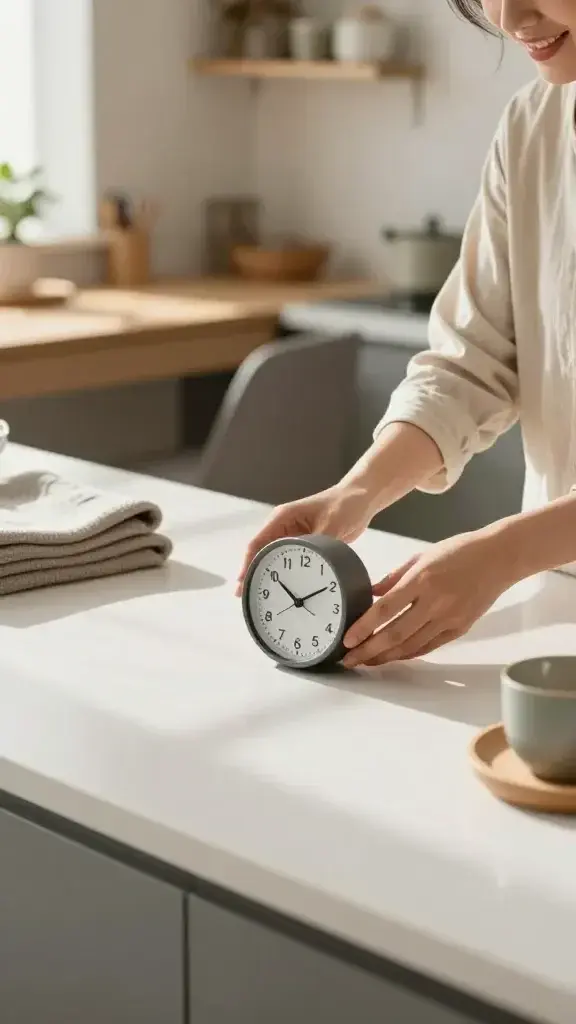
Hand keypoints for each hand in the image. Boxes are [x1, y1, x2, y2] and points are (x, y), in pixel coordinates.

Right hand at [236, 484, 374, 594]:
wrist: (361, 500)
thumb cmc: (345, 505)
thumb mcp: (331, 525)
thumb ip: (318, 544)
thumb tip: (308, 567)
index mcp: (283, 517)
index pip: (257, 542)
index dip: (247, 563)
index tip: (242, 583)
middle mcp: (283, 526)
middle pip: (261, 552)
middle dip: (254, 572)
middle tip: (247, 595)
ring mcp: (293, 535)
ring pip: (274, 557)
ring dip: (268, 573)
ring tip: (263, 595)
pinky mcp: (305, 543)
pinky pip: (289, 559)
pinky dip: (284, 572)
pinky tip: (285, 587)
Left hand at [342, 529, 514, 666]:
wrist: (499, 557)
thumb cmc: (460, 551)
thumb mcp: (422, 556)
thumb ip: (395, 577)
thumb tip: (372, 593)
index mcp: (422, 579)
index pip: (385, 609)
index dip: (364, 627)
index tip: (347, 640)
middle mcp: (434, 602)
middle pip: (395, 634)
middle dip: (369, 651)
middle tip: (349, 659)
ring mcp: (448, 618)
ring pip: (411, 646)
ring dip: (386, 657)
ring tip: (366, 662)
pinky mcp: (460, 628)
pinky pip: (429, 646)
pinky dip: (408, 654)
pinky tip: (393, 657)